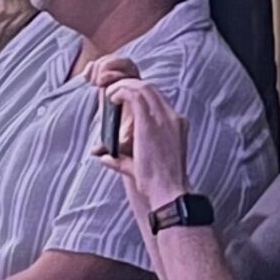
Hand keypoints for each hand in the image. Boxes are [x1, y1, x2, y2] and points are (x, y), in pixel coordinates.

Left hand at [92, 69, 192, 210]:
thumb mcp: (139, 166)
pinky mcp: (150, 121)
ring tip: (110, 94)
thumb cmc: (157, 185)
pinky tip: (111, 98)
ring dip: (123, 86)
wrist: (169, 193)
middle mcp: (173, 118)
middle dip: (130, 86)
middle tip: (113, 94)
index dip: (139, 95)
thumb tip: (103, 156)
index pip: (157, 100)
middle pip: (151, 88)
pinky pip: (134, 93)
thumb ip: (121, 159)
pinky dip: (120, 91)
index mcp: (176, 126)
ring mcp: (164, 118)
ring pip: (143, 86)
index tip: (123, 100)